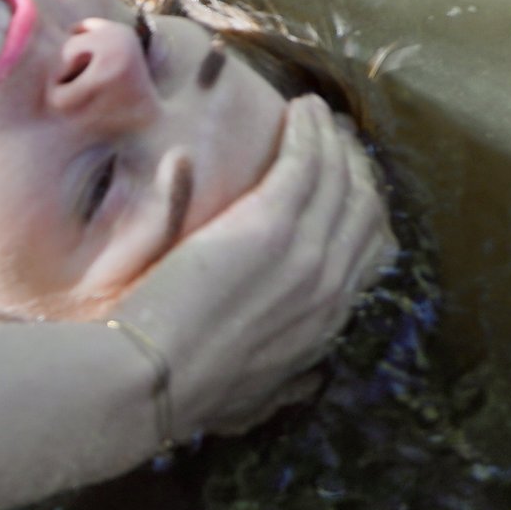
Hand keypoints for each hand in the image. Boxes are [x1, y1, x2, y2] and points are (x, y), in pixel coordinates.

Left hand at [114, 95, 395, 439]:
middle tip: (335, 141)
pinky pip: (307, 162)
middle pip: (363, 211)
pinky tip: (301, 110)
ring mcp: (306, 253)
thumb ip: (277, 387)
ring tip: (314, 116)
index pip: (363, 258)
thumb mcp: (247, 399)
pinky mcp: (271, 223)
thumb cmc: (175, 390)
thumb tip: (299, 388)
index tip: (344, 187)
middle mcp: (329, 288)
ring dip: (332, 140)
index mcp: (323, 328)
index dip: (359, 214)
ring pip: (339, 180)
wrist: (147, 380)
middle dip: (355, 170)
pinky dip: (310, 132)